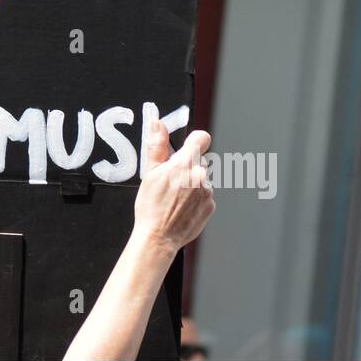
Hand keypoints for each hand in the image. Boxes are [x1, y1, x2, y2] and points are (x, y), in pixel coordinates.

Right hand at [133, 116, 214, 253]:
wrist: (158, 237)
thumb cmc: (151, 206)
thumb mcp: (150, 172)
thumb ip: (158, 145)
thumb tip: (158, 124)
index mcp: (185, 163)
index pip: (201, 138)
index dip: (194, 140)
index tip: (188, 146)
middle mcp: (200, 176)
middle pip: (199, 161)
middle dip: (187, 167)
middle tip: (171, 181)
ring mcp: (208, 192)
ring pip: (202, 179)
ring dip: (192, 184)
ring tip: (175, 197)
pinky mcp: (211, 206)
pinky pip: (205, 195)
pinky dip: (196, 199)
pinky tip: (182, 207)